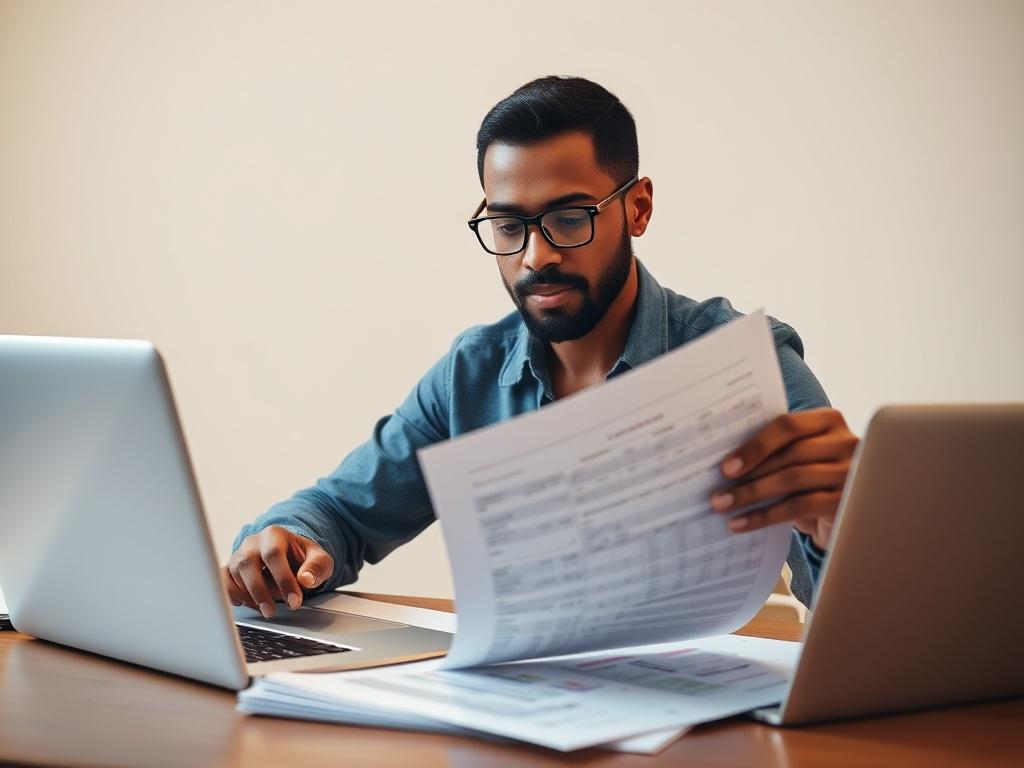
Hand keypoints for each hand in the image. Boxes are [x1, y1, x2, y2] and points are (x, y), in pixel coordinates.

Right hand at [222, 526, 333, 618]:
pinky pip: (224, 583)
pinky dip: (233, 597)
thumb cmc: (303, 558)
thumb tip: (306, 579)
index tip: (294, 601)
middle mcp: (252, 543)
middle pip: (247, 564)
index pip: (273, 554)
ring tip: (268, 608)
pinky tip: (249, 604)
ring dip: (250, 596)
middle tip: (272, 612)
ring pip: (234, 576)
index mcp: (274, 535)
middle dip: (260, 592)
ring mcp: (239, 556)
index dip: (283, 579)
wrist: (290, 557)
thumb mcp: (320, 559)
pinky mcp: (230, 570)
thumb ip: (317, 566)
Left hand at [709, 409, 857, 549]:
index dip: (755, 446)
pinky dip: (765, 516)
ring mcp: (851, 472)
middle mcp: (845, 442)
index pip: (788, 425)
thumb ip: (772, 450)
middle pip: (789, 455)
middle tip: (717, 494)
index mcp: (828, 420)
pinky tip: (742, 523)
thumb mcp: (795, 458)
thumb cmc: (809, 478)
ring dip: (751, 495)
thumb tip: (723, 463)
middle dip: (748, 476)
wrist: (839, 512)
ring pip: (792, 479)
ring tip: (724, 506)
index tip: (726, 467)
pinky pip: (800, 506)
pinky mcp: (848, 501)